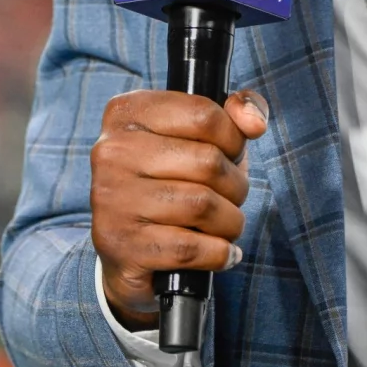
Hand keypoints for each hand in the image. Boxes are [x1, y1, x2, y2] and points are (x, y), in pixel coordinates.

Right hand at [91, 88, 269, 327]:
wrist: (124, 248)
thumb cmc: (171, 182)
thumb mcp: (198, 138)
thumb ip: (234, 113)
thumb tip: (254, 121)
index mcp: (128, 113)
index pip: (203, 114)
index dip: (234, 139)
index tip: (231, 155)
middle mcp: (113, 152)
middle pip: (208, 162)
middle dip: (236, 185)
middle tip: (230, 198)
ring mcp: (113, 200)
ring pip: (203, 206)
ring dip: (230, 222)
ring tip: (225, 226)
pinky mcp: (122, 246)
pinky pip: (191, 247)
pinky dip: (218, 253)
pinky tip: (219, 252)